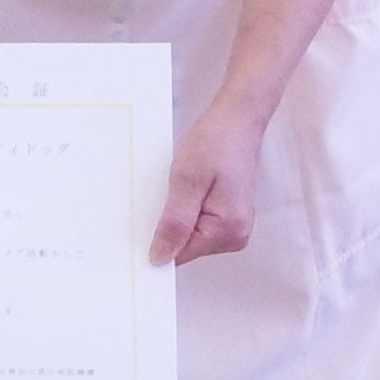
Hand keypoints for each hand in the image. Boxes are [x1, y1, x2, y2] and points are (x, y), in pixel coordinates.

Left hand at [154, 102, 268, 265]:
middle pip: (186, 247)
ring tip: (177, 187)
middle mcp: (236, 236)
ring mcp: (234, 227)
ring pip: (190, 236)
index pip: (181, 256)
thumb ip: (175, 223)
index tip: (142, 225)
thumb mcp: (187, 181)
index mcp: (229, 231)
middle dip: (168, 226)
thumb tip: (161, 259)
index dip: (159, 242)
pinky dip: (185, 210)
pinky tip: (184, 190)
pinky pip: (197, 224)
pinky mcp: (228, 217)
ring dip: (176, 216)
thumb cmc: (216, 143)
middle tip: (163, 195)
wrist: (237, 120)